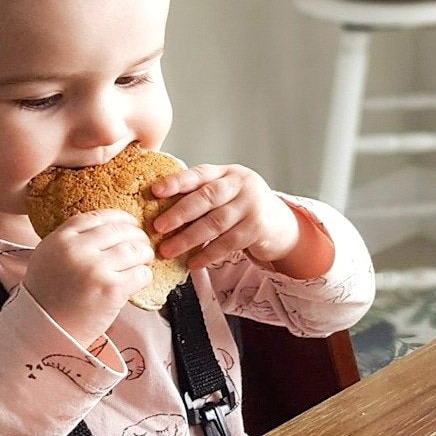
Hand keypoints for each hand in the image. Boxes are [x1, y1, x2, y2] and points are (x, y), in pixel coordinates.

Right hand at [23, 210, 154, 346]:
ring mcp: (95, 269)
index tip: (131, 224)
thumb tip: (109, 227)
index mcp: (60, 239)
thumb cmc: (49, 296)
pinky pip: (141, 273)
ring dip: (145, 255)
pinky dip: (145, 275)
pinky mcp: (111, 289)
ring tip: (144, 262)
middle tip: (142, 246)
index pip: (99, 217)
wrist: (44, 331)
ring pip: (136, 249)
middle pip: (121, 231)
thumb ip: (73, 240)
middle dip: (138, 237)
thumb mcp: (49, 257)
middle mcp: (77, 250)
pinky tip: (138, 280)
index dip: (121, 218)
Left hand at [149, 164, 302, 271]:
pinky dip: (208, 254)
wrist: (280, 223)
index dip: (177, 182)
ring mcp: (252, 206)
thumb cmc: (242, 207)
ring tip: (169, 250)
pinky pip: (228, 242)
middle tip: (158, 227)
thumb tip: (160, 209)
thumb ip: (201, 195)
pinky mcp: (258, 228)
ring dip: (189, 238)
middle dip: (180, 213)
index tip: (156, 191)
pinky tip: (194, 262)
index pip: (200, 174)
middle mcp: (241, 185)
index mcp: (227, 173)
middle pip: (208, 197)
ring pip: (216, 222)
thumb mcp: (225, 193)